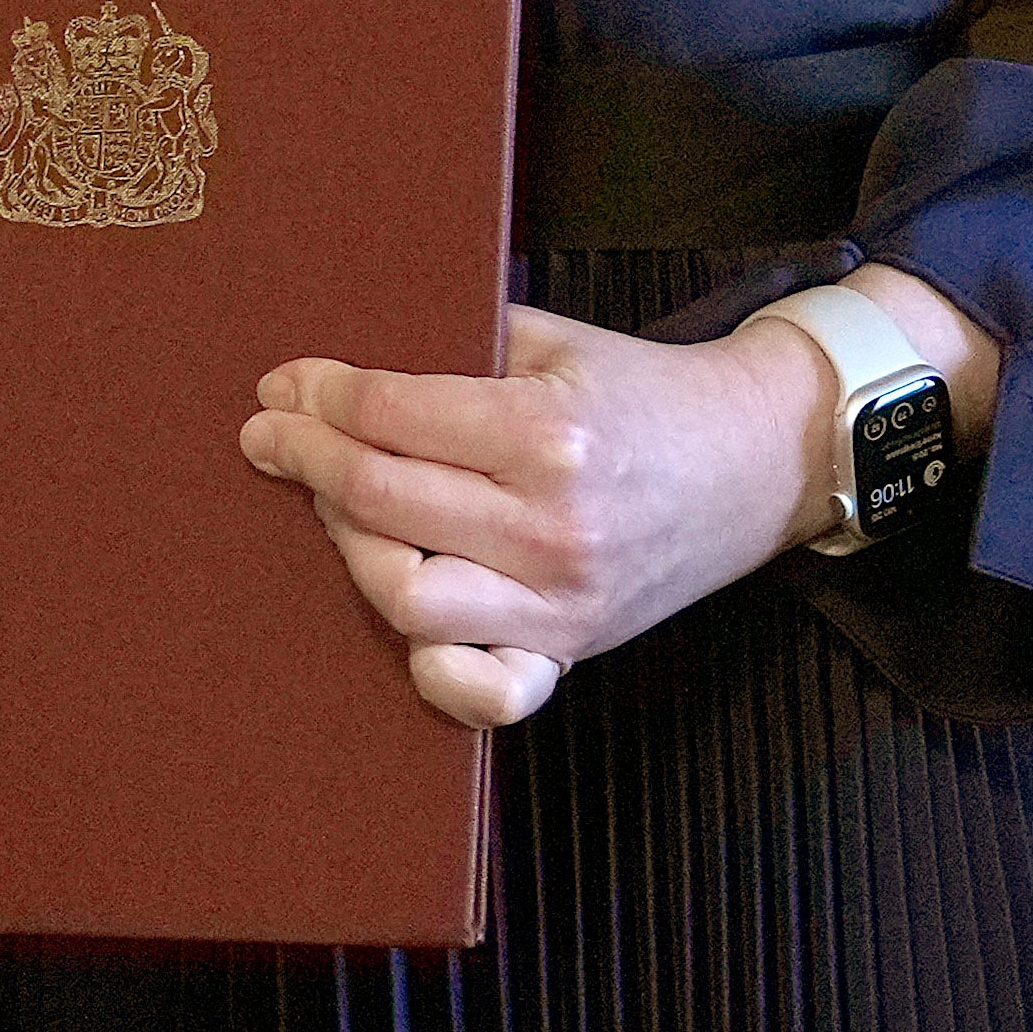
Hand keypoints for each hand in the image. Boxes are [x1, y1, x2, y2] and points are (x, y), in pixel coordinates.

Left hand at [236, 305, 819, 727]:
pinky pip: (485, 690)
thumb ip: (448, 350)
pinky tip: (400, 613)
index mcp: (545, 434)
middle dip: (307, 458)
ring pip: (406, 596)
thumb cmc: (642, 391)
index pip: (388, 416)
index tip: (280, 386)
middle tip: (271, 434)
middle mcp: (552, 527)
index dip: (318, 395)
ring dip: (350, 543)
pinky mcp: (576, 649)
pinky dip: (432, 666)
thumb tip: (329, 370)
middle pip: (380, 501)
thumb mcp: (547, 341)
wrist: (761, 458)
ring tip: (334, 502)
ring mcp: (564, 602)